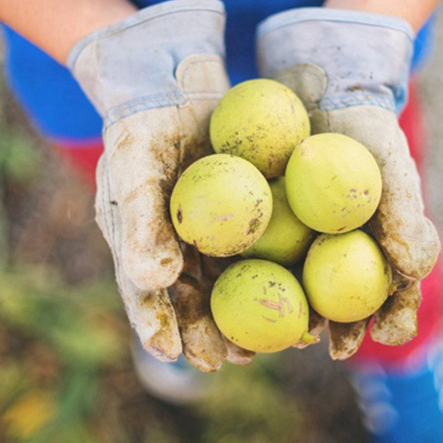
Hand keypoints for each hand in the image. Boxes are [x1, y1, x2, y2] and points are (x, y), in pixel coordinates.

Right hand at [68, 0, 250, 370]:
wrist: (172, 83)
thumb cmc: (142, 128)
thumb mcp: (134, 169)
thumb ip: (140, 225)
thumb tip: (152, 281)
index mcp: (140, 246)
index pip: (147, 296)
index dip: (161, 328)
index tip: (178, 355)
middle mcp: (175, 248)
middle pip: (194, 301)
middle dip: (213, 334)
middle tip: (236, 359)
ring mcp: (212, 234)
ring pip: (232, 284)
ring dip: (252, 314)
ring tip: (277, 338)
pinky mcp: (246, 215)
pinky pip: (264, 250)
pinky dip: (281, 272)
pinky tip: (307, 288)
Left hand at [256, 8, 439, 359]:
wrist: (323, 84)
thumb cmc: (366, 129)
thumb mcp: (390, 163)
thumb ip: (405, 214)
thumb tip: (415, 270)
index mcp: (366, 252)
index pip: (372, 298)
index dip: (367, 326)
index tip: (353, 346)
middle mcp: (325, 252)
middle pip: (319, 302)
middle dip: (304, 332)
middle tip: (295, 348)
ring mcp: (283, 239)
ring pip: (271, 285)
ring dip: (259, 317)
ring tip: (245, 340)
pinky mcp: (246, 220)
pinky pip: (233, 250)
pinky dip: (224, 271)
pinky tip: (210, 288)